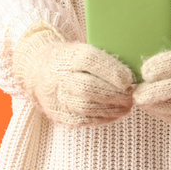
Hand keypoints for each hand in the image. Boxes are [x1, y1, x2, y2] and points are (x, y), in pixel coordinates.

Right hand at [14, 23, 134, 126]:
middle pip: (88, 87)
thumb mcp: (80, 49)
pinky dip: (104, 118)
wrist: (38, 72)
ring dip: (112, 108)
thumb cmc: (69, 59)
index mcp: (66, 55)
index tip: (129, 79)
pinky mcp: (59, 115)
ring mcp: (56, 98)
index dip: (110, 70)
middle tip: (132, 95)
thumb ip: (102, 57)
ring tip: (127, 105)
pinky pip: (84, 120)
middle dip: (114, 93)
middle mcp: (58, 77)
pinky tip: (115, 113)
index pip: (88, 60)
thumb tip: (131, 71)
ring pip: (87, 107)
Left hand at [134, 45, 170, 124]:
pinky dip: (164, 114)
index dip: (166, 66)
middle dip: (159, 91)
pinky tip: (150, 107)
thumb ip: (155, 47)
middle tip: (137, 94)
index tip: (145, 72)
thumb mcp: (169, 46)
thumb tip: (134, 53)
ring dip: (159, 105)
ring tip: (139, 100)